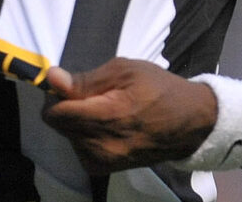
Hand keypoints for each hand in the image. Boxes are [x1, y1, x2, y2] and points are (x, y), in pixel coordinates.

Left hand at [41, 59, 217, 172]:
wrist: (190, 122)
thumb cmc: (158, 88)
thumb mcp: (125, 71)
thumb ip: (86, 79)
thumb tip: (52, 78)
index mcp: (107, 119)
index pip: (55, 114)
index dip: (56, 95)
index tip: (70, 85)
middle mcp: (101, 147)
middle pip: (59, 125)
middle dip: (67, 106)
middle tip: (94, 94)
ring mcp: (103, 162)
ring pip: (67, 136)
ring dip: (76, 121)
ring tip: (105, 109)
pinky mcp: (105, 169)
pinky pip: (78, 148)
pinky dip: (85, 135)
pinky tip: (106, 125)